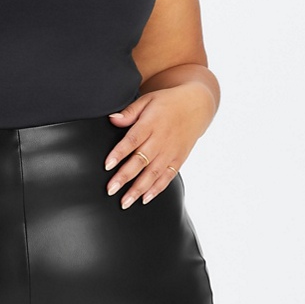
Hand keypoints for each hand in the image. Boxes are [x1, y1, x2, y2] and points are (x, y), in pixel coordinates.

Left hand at [105, 82, 214, 207]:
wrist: (196, 106)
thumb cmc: (167, 103)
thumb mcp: (147, 100)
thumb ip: (129, 112)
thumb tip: (112, 119)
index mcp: (151, 123)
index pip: (133, 140)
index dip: (120, 153)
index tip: (107, 165)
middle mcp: (161, 139)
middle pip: (141, 161)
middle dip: (125, 177)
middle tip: (110, 190)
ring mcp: (171, 151)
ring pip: (153, 174)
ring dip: (138, 189)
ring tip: (125, 202)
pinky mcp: (178, 159)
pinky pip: (167, 177)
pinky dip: (157, 189)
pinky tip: (145, 199)